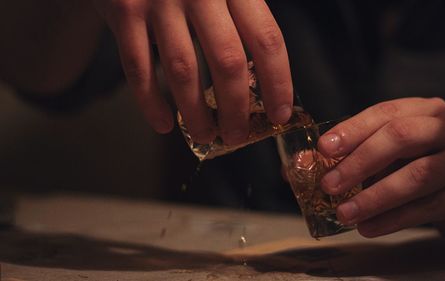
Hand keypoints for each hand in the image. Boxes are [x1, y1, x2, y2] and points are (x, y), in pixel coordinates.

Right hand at [92, 0, 292, 144]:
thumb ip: (242, 15)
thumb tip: (263, 76)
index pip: (266, 39)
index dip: (278, 82)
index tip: (279, 114)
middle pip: (227, 61)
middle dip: (235, 108)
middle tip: (237, 135)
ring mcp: (159, 0)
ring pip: (184, 70)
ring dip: (196, 113)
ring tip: (205, 136)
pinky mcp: (125, 11)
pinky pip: (139, 68)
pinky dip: (151, 103)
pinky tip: (164, 124)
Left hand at [318, 97, 444, 241]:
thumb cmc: (423, 168)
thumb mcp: (393, 155)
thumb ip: (357, 156)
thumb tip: (306, 169)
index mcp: (423, 110)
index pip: (384, 113)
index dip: (352, 130)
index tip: (323, 148)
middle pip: (401, 137)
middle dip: (360, 162)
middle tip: (330, 185)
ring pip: (417, 175)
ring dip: (375, 197)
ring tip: (345, 214)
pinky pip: (431, 206)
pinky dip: (395, 219)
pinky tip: (369, 227)